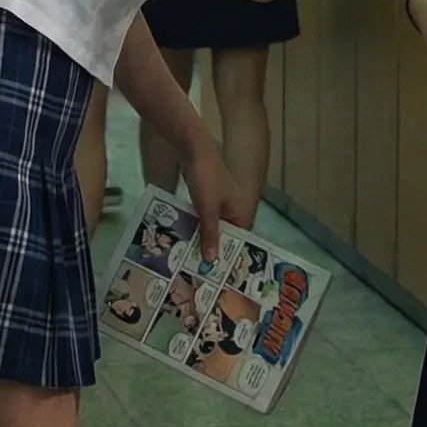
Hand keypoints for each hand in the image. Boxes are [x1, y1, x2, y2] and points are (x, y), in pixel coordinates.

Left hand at [179, 134, 250, 260]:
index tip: (218, 276)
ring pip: (212, 228)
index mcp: (240, 213)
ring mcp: (220, 205)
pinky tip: (185, 240)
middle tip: (201, 272)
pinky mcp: (207, 199)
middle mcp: (233, 210)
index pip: (239, 241)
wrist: (193, 150)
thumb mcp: (207, 210)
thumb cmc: (206, 180)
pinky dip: (196, 228)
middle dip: (213, 251)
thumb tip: (211, 261)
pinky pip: (203, 219)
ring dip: (203, 240)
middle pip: (225, 236)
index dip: (229, 257)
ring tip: (191, 260)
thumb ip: (210, 234)